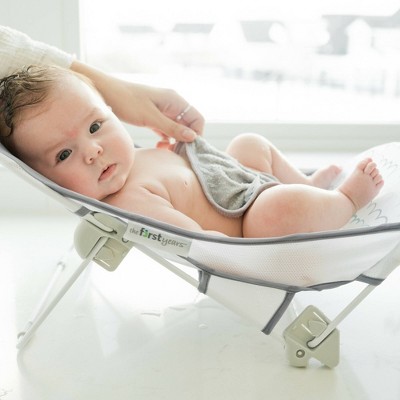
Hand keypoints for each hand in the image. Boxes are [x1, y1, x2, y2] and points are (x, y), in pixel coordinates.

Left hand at [71, 61, 203, 146]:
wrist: (104, 92)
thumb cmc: (126, 101)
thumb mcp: (150, 117)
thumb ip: (172, 128)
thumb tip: (193, 137)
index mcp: (175, 100)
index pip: (197, 119)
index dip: (197, 134)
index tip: (189, 149)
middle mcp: (172, 105)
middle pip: (188, 125)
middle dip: (185, 140)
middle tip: (177, 153)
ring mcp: (163, 111)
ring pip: (178, 129)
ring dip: (175, 141)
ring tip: (167, 151)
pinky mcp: (153, 117)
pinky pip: (167, 130)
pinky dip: (166, 139)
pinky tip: (160, 146)